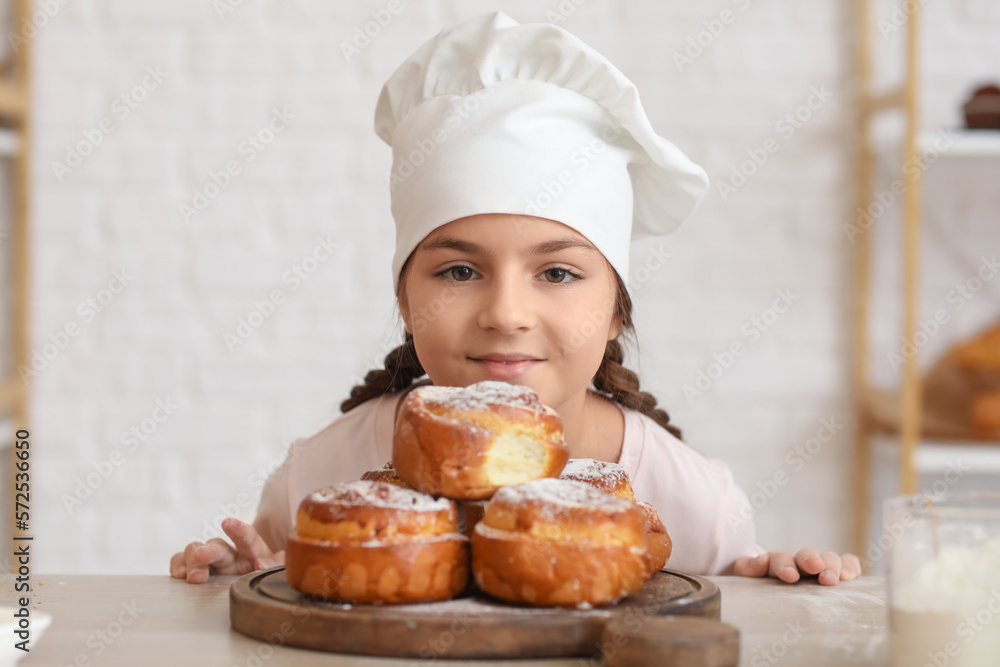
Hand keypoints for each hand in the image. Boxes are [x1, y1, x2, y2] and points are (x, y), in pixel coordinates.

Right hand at [170, 517, 284, 583]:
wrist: (254, 583)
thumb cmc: (267, 570)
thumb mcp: (278, 567)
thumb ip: (276, 564)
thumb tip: (261, 564)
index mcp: (252, 548)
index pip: (247, 536)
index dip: (238, 529)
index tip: (228, 523)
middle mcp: (230, 552)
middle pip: (218, 546)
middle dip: (209, 550)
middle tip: (202, 556)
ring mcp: (212, 561)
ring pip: (196, 551)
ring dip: (192, 562)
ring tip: (193, 576)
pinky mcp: (197, 569)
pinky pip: (182, 562)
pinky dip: (178, 565)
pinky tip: (178, 573)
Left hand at [732, 549, 860, 585]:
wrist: (763, 580)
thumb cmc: (755, 582)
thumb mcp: (743, 574)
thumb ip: (747, 568)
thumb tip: (762, 560)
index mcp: (773, 562)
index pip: (778, 558)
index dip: (783, 565)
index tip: (790, 576)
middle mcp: (796, 562)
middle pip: (805, 555)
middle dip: (811, 560)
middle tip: (817, 568)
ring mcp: (816, 565)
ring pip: (826, 559)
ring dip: (831, 566)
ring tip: (835, 578)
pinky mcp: (833, 571)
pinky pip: (845, 563)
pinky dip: (849, 565)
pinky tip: (850, 575)